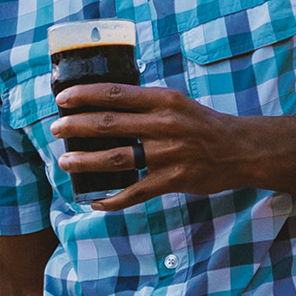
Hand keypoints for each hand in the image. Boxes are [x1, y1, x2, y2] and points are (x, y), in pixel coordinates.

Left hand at [51, 84, 253, 211]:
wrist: (240, 150)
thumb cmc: (203, 125)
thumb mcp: (177, 103)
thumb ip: (146, 104)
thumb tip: (107, 104)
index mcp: (163, 100)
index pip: (115, 93)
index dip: (84, 95)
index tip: (62, 98)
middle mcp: (164, 124)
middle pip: (110, 124)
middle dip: (77, 126)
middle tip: (56, 129)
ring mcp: (168, 154)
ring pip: (117, 158)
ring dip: (86, 161)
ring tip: (65, 162)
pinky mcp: (173, 180)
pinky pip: (136, 192)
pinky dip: (113, 199)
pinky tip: (96, 201)